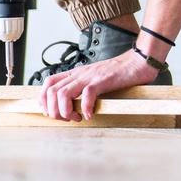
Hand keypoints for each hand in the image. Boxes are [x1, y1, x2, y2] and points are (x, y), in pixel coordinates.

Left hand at [40, 48, 155, 120]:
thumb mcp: (94, 78)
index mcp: (75, 73)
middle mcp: (79, 74)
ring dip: (65, 111)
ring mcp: (90, 77)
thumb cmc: (118, 73)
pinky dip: (85, 108)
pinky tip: (89, 115)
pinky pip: (87, 94)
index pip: (48, 83)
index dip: (43, 99)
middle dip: (53, 110)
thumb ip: (83, 87)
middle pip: (51, 92)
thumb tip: (73, 105)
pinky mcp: (102, 81)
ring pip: (63, 94)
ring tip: (76, 118)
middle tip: (66, 119)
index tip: (51, 112)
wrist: (138, 61)